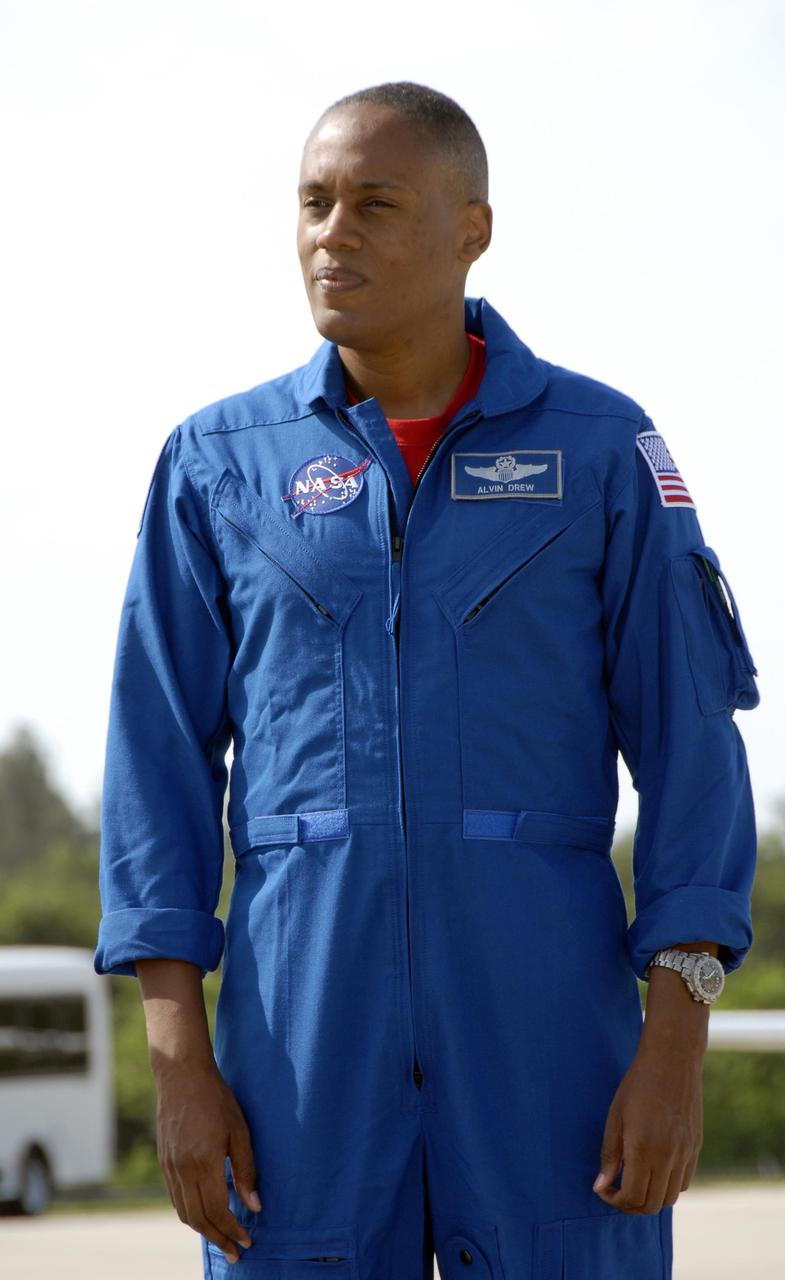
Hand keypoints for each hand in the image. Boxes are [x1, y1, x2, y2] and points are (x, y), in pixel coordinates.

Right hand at [155, 1060, 262, 1263]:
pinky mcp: (164, 1161)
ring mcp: (170, 1167)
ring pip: (185, 1212)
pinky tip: (203, 1212)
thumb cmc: (217, 1099)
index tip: (247, 1242)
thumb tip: (255, 1206)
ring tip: (222, 1237)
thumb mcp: (240, 1131)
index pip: (218, 1211)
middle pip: (199, 1219)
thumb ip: (246, 1170)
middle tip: (235, 1252)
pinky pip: (176, 1198)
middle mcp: (183, 1170)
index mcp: (204, 1163)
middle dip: (219, 1238)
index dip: (233, 1230)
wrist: (182, 1076)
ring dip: (203, 1230)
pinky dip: (190, 1212)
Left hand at [592, 1041, 703, 1213]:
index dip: (615, 1201)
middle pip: (652, 1205)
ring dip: (651, 1198)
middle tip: (617, 1191)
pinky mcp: (695, 1147)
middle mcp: (669, 1156)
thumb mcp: (615, 1116)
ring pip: (670, 1198)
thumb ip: (609, 1154)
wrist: (672, 1061)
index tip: (604, 1189)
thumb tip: (601, 1186)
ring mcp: (686, 1153)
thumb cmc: (637, 1085)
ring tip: (634, 1181)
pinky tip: (654, 1169)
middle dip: (631, 1205)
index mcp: (644, 1149)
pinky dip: (668, 1186)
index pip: (633, 1197)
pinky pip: (683, 1182)